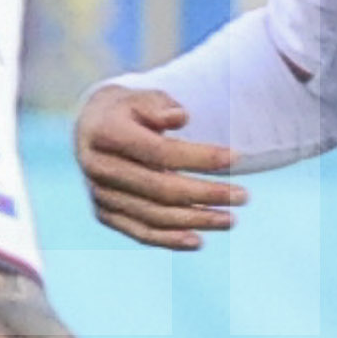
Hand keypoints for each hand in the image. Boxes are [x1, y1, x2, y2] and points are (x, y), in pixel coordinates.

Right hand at [75, 83, 245, 251]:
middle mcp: (98, 167)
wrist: (92, 128)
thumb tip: (181, 117)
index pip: (160, 152)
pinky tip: (199, 240)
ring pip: (154, 216)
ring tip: (231, 219)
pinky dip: (170, 240)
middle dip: (206, 194)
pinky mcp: (104, 213)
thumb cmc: (129, 109)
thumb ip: (160, 105)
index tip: (238, 158)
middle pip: (160, 189)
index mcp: (105, 133)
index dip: (201, 157)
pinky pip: (140, 232)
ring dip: (196, 221)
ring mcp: (100, 194)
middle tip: (243, 196)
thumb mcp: (143, 97)